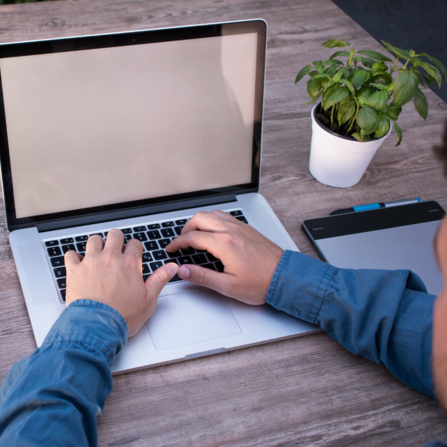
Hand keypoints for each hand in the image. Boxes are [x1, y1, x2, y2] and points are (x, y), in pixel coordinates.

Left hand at [65, 229, 178, 335]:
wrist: (97, 327)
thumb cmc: (122, 316)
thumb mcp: (149, 299)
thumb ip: (160, 279)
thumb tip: (171, 268)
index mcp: (129, 263)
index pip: (134, 243)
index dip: (135, 248)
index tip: (133, 254)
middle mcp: (111, 258)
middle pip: (115, 235)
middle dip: (117, 240)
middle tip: (116, 249)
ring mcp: (91, 262)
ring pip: (93, 240)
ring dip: (97, 245)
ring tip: (98, 254)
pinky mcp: (75, 270)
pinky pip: (70, 254)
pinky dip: (74, 257)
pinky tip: (78, 263)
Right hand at [165, 210, 283, 304]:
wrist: (285, 277)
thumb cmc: (261, 283)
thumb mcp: (228, 286)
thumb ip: (202, 276)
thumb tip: (184, 270)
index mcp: (224, 244)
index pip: (192, 237)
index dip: (177, 243)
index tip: (171, 249)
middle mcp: (231, 231)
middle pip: (200, 218)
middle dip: (186, 229)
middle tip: (181, 242)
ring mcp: (241, 227)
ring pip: (213, 214)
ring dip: (200, 222)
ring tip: (196, 236)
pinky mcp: (248, 229)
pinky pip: (226, 217)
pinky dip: (214, 221)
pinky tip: (215, 233)